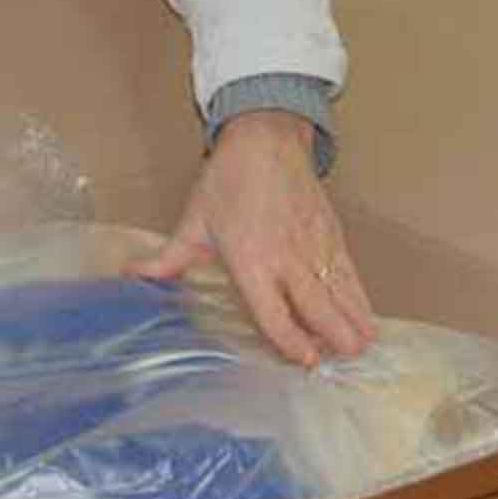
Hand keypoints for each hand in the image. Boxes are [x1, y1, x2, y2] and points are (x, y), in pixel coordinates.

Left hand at [130, 111, 375, 365]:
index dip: (291, 339)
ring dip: (353, 321)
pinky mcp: (331, 235)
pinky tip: (367, 317)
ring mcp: (314, 247)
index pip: (274, 312)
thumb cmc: (228, 181)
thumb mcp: (192, 224)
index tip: (304, 360)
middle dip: (334, 336)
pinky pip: (350, 273)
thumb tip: (131, 276)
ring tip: (362, 348)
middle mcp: (287, 259)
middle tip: (343, 360)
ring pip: (340, 292)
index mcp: (251, 262)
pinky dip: (360, 297)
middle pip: (318, 307)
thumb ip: (165, 260)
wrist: (265, 138)